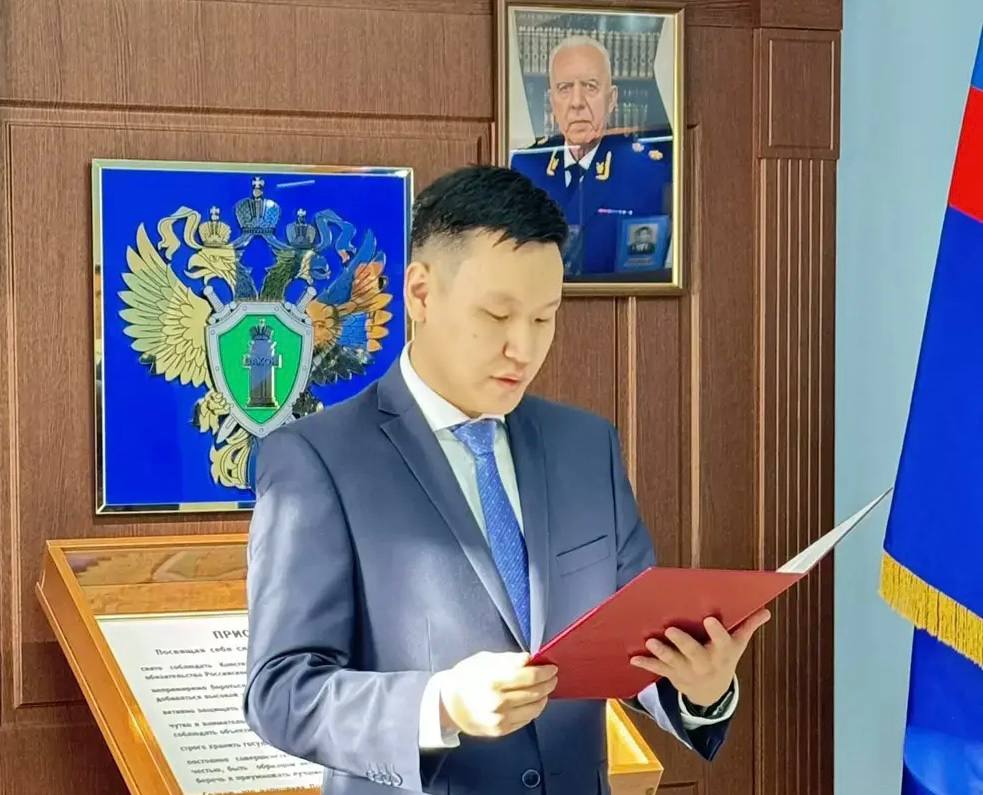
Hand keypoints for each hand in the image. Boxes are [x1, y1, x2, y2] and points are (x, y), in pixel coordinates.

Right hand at [438, 651, 557, 737]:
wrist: (448, 704)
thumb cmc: (466, 677)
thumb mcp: (483, 660)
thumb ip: (507, 660)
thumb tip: (528, 659)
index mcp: (493, 681)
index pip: (529, 677)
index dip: (544, 671)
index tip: (552, 667)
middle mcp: (499, 702)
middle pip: (535, 692)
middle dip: (548, 683)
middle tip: (553, 676)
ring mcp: (501, 719)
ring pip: (534, 708)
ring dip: (544, 697)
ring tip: (546, 688)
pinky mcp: (501, 730)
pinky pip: (526, 719)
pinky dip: (534, 709)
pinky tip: (535, 701)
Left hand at [629, 609, 770, 706]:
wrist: (711, 691)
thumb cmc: (723, 657)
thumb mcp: (737, 644)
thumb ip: (748, 625)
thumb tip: (766, 610)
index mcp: (722, 652)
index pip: (722, 641)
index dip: (716, 632)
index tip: (709, 619)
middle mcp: (705, 663)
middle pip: (695, 653)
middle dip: (683, 643)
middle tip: (671, 629)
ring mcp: (687, 670)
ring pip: (674, 662)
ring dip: (662, 653)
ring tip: (651, 642)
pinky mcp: (672, 674)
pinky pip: (658, 669)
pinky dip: (646, 663)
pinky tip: (633, 657)